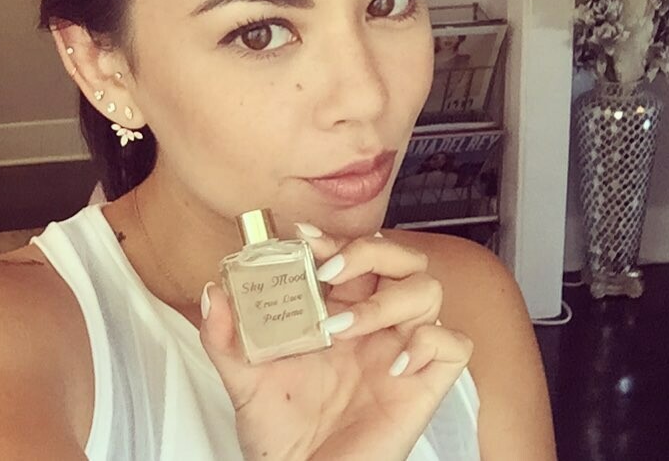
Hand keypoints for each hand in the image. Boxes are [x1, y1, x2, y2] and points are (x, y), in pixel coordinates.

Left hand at [199, 227, 473, 460]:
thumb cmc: (280, 431)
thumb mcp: (244, 379)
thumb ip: (226, 336)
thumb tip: (213, 293)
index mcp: (342, 311)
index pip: (355, 254)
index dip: (335, 238)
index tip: (303, 238)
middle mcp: (376, 324)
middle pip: (401, 258)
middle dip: (369, 252)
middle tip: (329, 272)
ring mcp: (403, 350)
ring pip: (429, 290)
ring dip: (388, 300)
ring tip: (345, 329)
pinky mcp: (425, 384)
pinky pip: (454, 345)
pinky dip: (429, 343)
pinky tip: (393, 363)